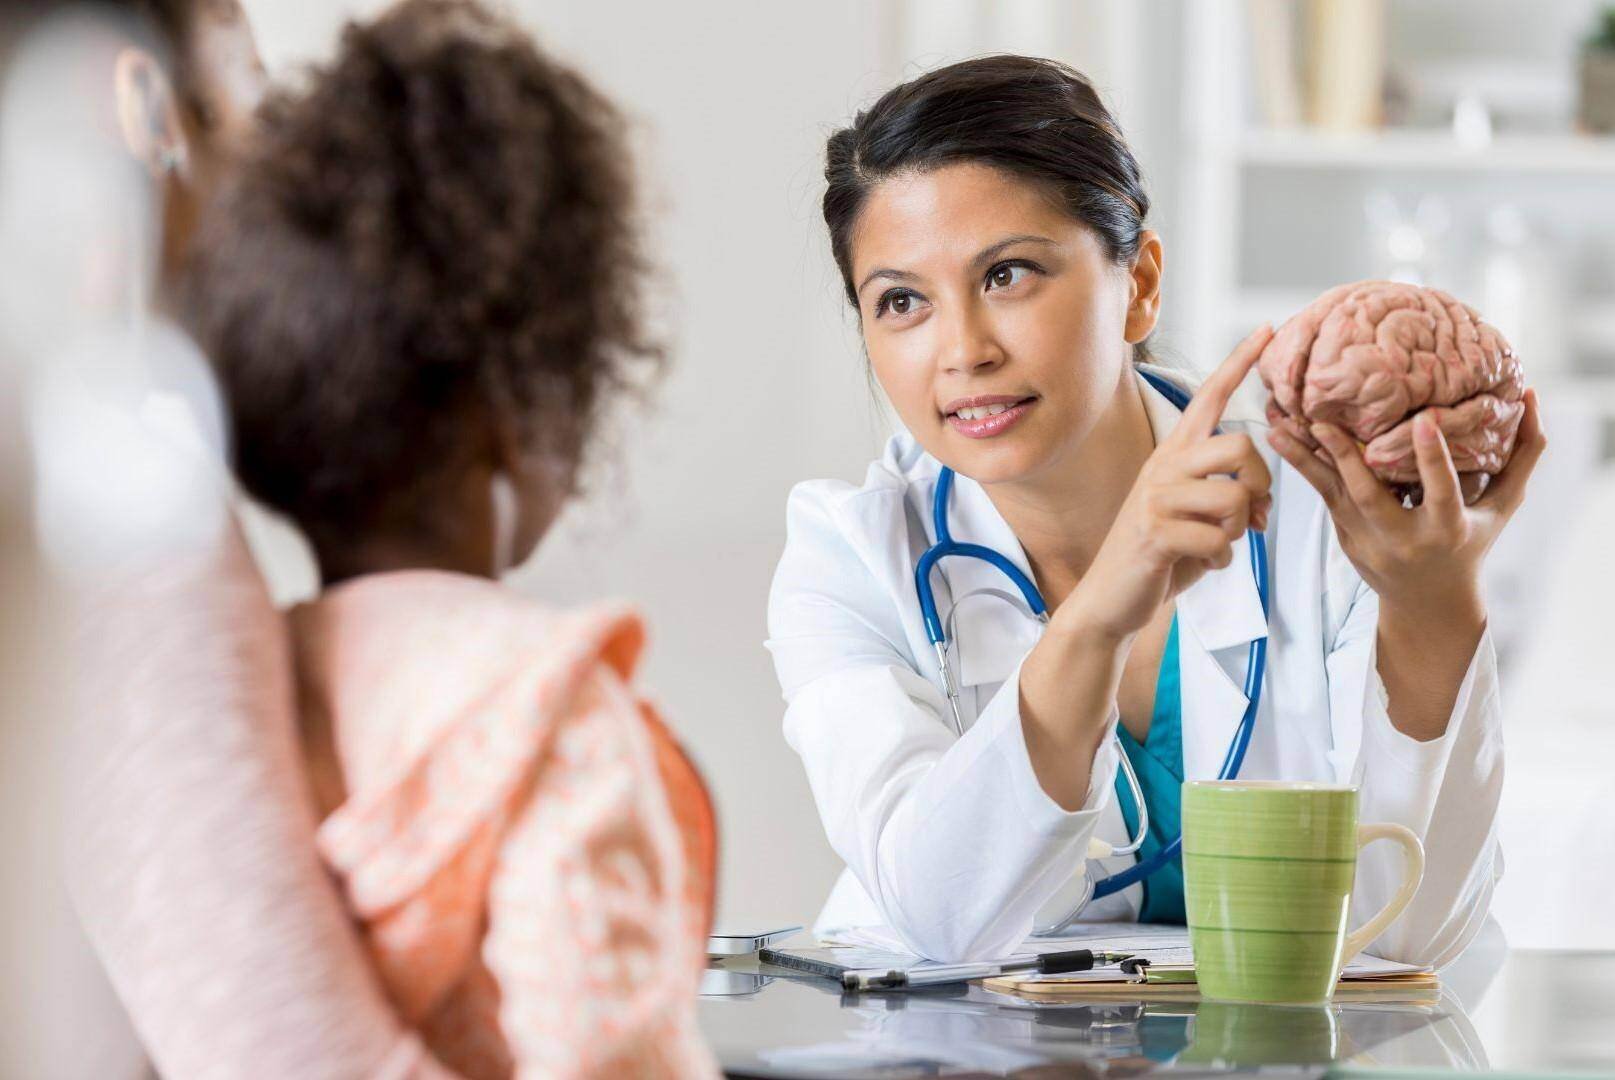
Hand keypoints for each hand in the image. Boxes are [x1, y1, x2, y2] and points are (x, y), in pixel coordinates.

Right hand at [1058, 324, 1275, 642]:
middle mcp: (1163, 467)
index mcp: (1173, 454)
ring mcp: (1155, 499)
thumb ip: (1227, 496)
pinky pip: (1217, 539)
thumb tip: (1262, 501)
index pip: (1210, 397)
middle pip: (1241, 447)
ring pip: (1234, 496)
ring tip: (1221, 543)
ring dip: (1239, 530)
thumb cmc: (1160, 555)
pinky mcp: (1154, 533)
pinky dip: (1222, 559)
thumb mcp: (1195, 516)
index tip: (1269, 329)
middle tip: (1255, 515)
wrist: (1111, 598)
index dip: (1240, 363)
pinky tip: (1205, 564)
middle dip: (1260, 485)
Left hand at [1267, 389, 1546, 612]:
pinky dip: (1302, 466)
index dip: (1432, 458)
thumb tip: (1534, 394)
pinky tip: (1281, 437)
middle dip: (1345, 459)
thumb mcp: (1502, 505)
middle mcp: (1403, 537)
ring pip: (1332, 495)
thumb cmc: (1472, 540)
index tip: (1422, 421)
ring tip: (1277, 425)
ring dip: (1303, 460)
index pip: (1441, 491)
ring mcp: (1367, 540)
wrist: (1427, 601)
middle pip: (1369, 495)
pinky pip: (1322, 495)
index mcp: (1447, 529)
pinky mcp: (1344, 536)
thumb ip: (1522, 455)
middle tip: (1321, 421)